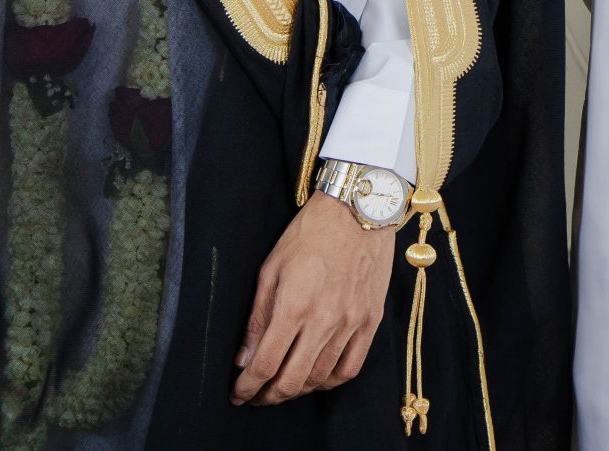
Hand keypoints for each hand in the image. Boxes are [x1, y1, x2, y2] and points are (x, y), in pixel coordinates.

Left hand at [232, 192, 398, 403]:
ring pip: (320, 378)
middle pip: (292, 381)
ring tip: (282, 387)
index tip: (238, 394)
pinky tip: (316, 378)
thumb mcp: (271, 268)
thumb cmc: (310, 233)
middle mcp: (324, 320)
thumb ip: (257, 318)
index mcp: (294, 306)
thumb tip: (244, 357)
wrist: (358, 211)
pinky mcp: (370, 321)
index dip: (247, 387)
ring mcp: (350, 323)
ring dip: (297, 390)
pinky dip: (329, 381)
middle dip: (268, 396)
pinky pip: (350, 368)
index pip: (265, 364)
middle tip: (257, 396)